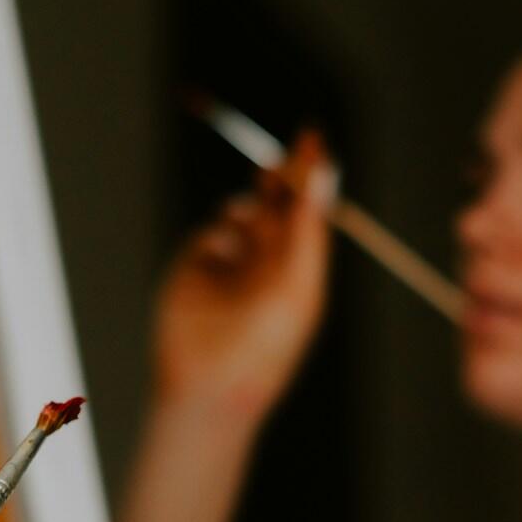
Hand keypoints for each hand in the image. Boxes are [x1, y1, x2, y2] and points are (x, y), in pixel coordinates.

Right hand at [153, 130, 335, 423]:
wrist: (207, 382)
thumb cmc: (266, 345)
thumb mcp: (298, 284)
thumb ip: (308, 228)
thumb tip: (324, 176)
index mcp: (302, 269)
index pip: (311, 210)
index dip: (312, 175)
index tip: (313, 139)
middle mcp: (269, 262)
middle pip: (278, 203)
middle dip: (280, 178)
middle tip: (281, 159)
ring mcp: (233, 263)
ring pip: (243, 211)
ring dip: (249, 209)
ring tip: (250, 226)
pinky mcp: (197, 265)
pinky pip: (212, 231)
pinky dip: (219, 235)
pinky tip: (222, 259)